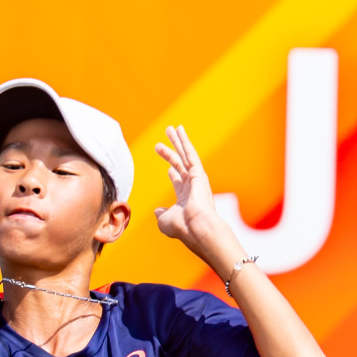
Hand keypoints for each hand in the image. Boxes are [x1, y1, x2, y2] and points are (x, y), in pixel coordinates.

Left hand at [154, 125, 244, 265]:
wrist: (196, 228)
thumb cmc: (182, 228)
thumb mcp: (165, 222)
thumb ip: (161, 214)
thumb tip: (158, 211)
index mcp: (185, 198)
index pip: (179, 182)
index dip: (172, 173)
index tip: (168, 169)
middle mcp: (192, 187)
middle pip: (180, 165)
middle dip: (170, 153)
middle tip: (160, 143)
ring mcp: (196, 179)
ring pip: (185, 155)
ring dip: (178, 141)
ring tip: (171, 128)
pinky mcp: (199, 173)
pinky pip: (190, 154)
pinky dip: (184, 141)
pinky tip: (180, 131)